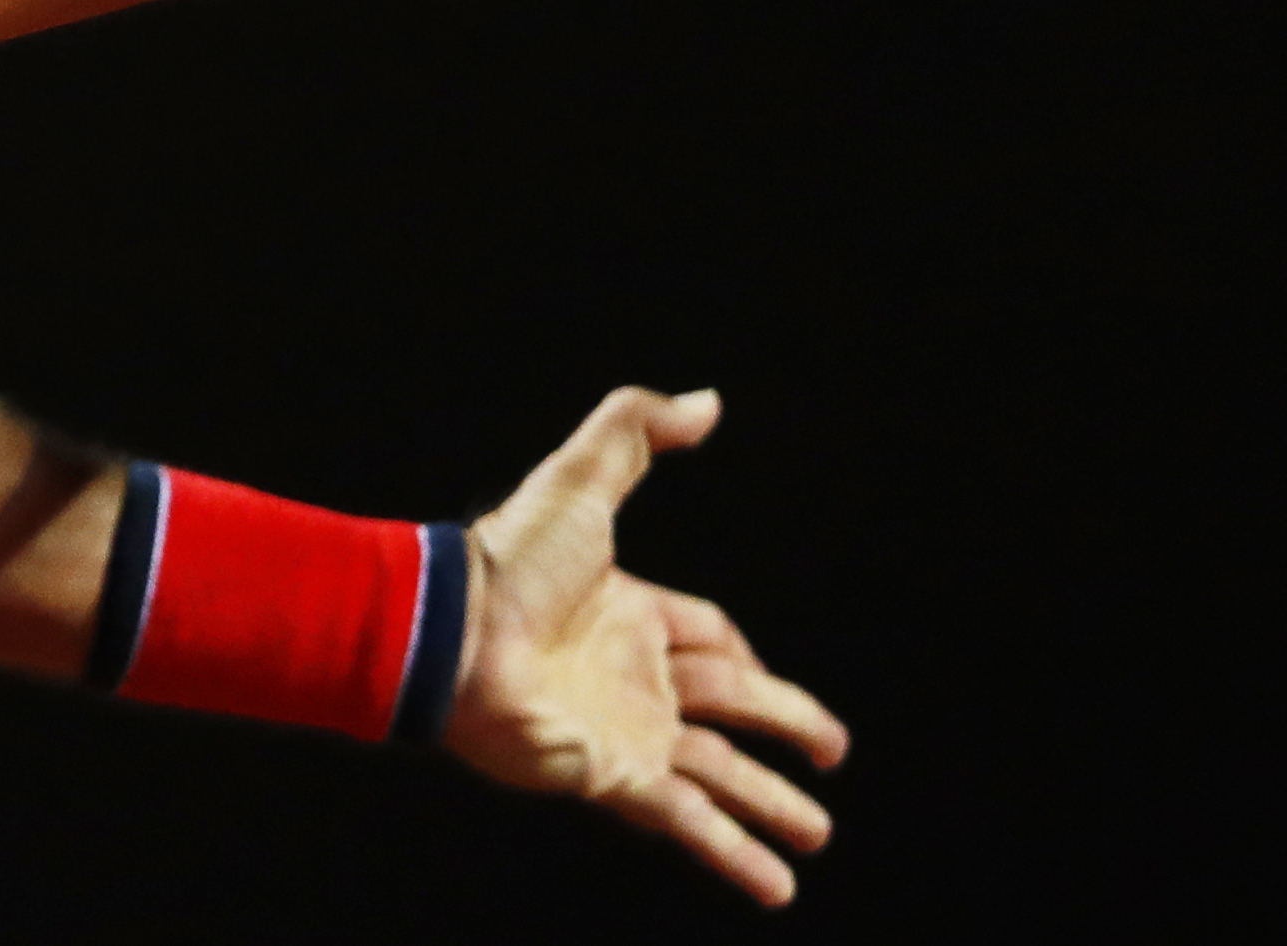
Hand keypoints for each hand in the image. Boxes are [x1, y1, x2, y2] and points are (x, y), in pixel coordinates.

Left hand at [445, 387, 849, 905]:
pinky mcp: (617, 779)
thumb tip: (709, 401)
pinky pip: (693, 822)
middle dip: (786, 730)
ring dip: (771, 807)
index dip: (744, 654)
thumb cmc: (511, 558)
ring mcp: (628, 735)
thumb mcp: (583, 477)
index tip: (770, 674)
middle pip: (732, 708)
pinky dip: (736, 855)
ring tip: (817, 838)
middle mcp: (635, 678)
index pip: (710, 639)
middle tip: (832, 752)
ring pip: (722, 775)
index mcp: (632, 613)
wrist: (454, 635)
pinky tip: (776, 886)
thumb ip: (638, 429)